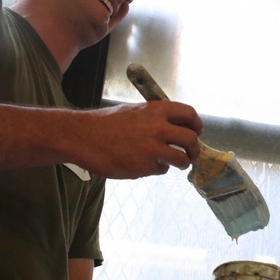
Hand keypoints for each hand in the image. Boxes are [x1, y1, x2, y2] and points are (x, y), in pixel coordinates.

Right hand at [77, 101, 203, 178]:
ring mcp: (152, 148)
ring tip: (175, 163)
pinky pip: (161, 169)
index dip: (196, 125)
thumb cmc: (106, 124)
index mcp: (157, 110)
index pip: (189, 114)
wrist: (83, 137)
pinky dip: (157, 169)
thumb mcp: (135, 111)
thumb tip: (174, 127)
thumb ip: (156, 118)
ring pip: (181, 159)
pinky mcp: (145, 166)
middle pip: (191, 140)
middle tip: (192, 154)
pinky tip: (145, 164)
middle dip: (195, 150)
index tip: (196, 131)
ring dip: (182, 163)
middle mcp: (158, 128)